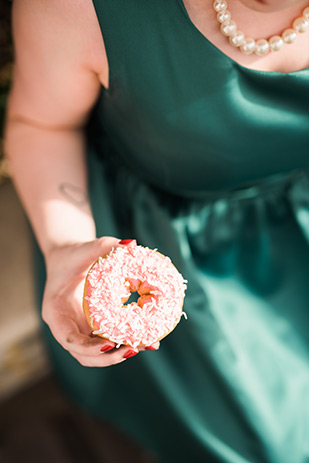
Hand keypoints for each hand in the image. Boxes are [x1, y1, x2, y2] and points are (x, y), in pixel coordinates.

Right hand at [42, 237, 159, 366]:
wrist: (70, 259)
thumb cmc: (75, 254)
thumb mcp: (87, 248)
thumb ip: (105, 245)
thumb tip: (133, 244)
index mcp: (56, 312)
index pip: (69, 339)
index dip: (88, 347)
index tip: (109, 345)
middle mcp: (66, 327)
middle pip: (84, 355)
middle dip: (107, 358)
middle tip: (132, 350)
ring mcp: (79, 331)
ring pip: (96, 355)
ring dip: (118, 355)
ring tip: (144, 347)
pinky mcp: (91, 330)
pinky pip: (105, 344)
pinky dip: (123, 345)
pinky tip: (146, 342)